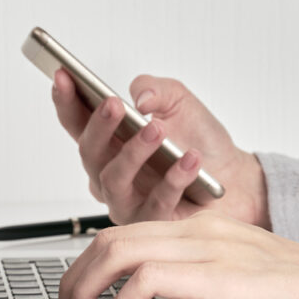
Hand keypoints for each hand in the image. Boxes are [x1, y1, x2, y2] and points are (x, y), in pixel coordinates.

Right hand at [51, 70, 268, 227]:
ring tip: (157, 130)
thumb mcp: (178, 101)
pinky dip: (174, 179)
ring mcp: (128, 201)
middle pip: (89, 153)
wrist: (236, 176)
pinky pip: (156, 203)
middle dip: (98, 126)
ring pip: (114, 181)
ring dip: (134, 152)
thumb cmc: (199, 140)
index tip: (62, 75)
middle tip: (113, 105)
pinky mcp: (152, 223)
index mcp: (109, 142)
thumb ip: (155, 89)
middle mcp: (111, 173)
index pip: (77, 122)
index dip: (65, 100)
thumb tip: (140, 98)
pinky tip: (190, 160)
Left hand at [54, 212, 298, 298]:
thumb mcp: (234, 272)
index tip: (77, 295)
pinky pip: (147, 277)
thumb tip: (150, 292)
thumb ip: (194, 271)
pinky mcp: (216, 274)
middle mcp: (198, 229)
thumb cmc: (296, 290)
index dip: (88, 264)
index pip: (125, 230)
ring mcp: (206, 247)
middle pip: (110, 238)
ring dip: (87, 289)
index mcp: (201, 226)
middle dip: (75, 277)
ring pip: (118, 251)